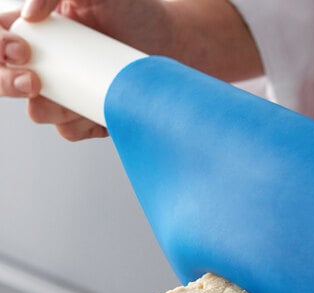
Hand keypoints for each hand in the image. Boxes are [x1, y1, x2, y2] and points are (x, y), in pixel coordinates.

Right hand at [0, 0, 261, 140]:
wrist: (169, 43)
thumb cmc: (132, 10)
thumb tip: (30, 15)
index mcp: (35, 30)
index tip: (23, 52)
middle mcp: (45, 63)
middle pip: (5, 81)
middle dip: (9, 84)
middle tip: (34, 82)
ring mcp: (65, 92)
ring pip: (39, 112)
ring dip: (51, 110)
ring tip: (78, 100)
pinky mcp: (87, 115)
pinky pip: (70, 130)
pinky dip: (83, 125)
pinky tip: (100, 114)